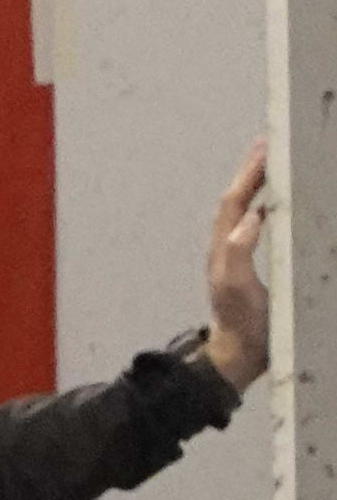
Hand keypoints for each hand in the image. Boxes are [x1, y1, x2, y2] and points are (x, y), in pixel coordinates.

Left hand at [204, 143, 271, 393]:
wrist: (238, 356)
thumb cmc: (243, 325)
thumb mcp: (240, 289)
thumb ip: (239, 253)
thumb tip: (249, 217)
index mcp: (224, 248)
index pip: (235, 200)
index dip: (249, 173)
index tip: (265, 146)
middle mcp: (226, 248)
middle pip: (236, 200)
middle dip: (251, 170)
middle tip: (268, 143)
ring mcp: (234, 257)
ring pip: (243, 211)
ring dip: (255, 185)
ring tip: (271, 163)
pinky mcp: (245, 267)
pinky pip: (252, 226)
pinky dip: (263, 207)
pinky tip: (275, 205)